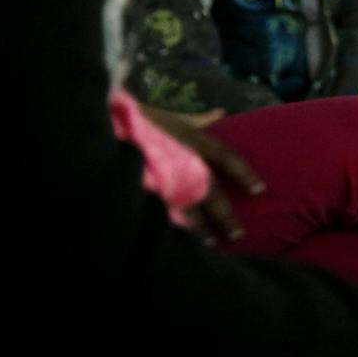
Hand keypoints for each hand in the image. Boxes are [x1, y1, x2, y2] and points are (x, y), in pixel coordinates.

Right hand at [140, 106, 263, 240]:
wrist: (98, 125)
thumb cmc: (136, 120)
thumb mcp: (169, 117)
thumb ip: (196, 119)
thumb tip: (220, 113)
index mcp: (191, 138)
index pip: (225, 157)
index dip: (243, 174)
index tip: (259, 190)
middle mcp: (182, 159)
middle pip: (209, 191)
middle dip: (224, 215)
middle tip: (238, 234)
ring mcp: (163, 179)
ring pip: (188, 209)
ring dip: (199, 228)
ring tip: (208, 243)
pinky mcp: (143, 195)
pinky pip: (163, 217)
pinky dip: (172, 229)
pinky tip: (177, 243)